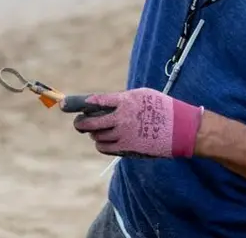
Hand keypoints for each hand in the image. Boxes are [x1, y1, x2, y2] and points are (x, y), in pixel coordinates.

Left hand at [61, 88, 203, 158]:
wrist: (182, 129)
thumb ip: (119, 99)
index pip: (93, 101)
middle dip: (79, 123)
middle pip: (89, 122)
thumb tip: (98, 103)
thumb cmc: (161, 107)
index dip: (75, 104)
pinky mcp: (127, 149)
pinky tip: (105, 139)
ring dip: (94, 133)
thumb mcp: (141, 95)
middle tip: (79, 122)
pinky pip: (104, 148)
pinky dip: (101, 144)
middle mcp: (121, 119)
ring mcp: (124, 136)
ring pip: (95, 136)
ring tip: (100, 129)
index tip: (63, 105)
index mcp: (124, 101)